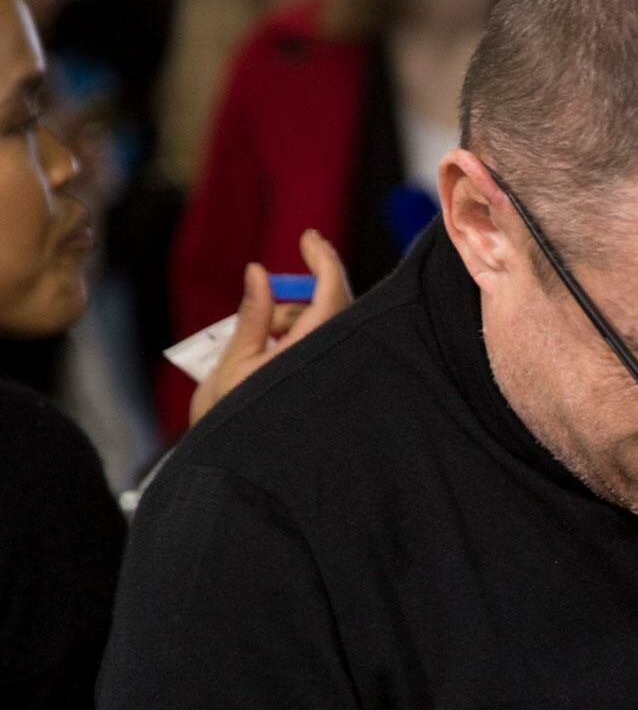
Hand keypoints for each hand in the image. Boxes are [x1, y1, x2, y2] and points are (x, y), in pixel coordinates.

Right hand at [188, 230, 352, 425]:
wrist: (235, 471)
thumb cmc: (231, 419)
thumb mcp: (234, 362)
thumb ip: (252, 315)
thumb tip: (259, 272)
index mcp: (307, 358)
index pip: (331, 299)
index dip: (325, 263)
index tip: (309, 238)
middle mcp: (327, 367)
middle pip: (333, 309)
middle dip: (307, 288)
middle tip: (285, 272)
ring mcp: (329, 378)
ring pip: (322, 327)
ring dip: (294, 318)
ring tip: (257, 339)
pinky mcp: (325, 387)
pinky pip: (319, 347)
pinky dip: (298, 337)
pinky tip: (272, 347)